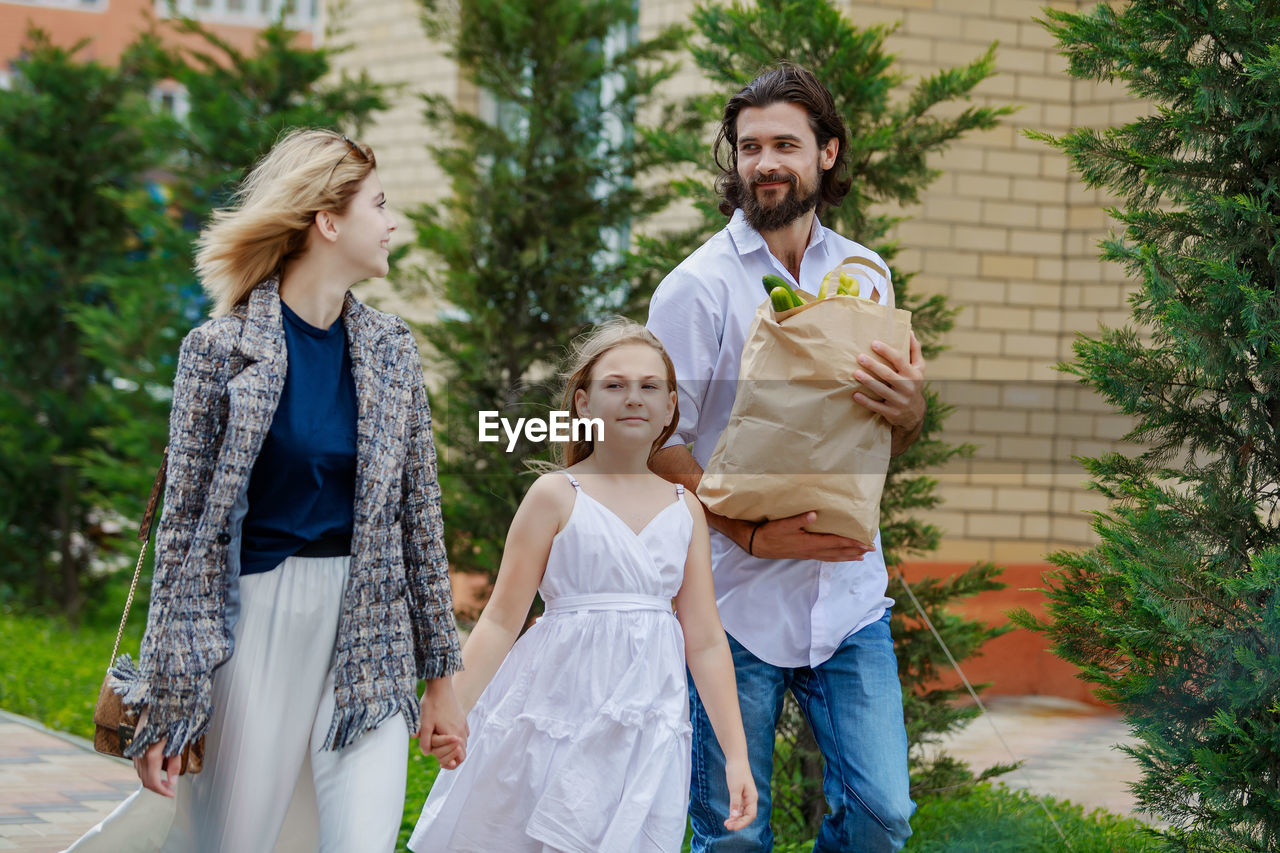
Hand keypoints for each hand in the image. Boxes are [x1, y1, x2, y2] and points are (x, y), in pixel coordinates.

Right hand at [131, 709, 179, 797]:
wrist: (161, 700)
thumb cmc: (174, 720)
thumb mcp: (179, 743)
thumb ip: (174, 764)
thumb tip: (171, 782)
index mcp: (151, 755)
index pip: (152, 782)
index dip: (162, 791)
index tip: (171, 794)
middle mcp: (139, 754)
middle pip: (145, 779)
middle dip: (158, 786)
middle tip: (170, 787)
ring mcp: (135, 749)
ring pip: (140, 772)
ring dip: (152, 777)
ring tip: (167, 776)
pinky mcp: (135, 743)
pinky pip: (139, 762)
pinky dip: (148, 768)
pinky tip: (159, 764)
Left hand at [417, 677, 468, 766]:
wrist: (440, 686)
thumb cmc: (432, 705)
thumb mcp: (425, 724)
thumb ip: (425, 741)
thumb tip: (426, 753)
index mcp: (454, 735)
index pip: (460, 758)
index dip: (451, 764)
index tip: (441, 765)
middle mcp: (462, 730)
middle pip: (462, 752)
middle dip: (451, 757)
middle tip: (440, 758)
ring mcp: (463, 724)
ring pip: (463, 743)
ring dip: (453, 748)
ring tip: (441, 748)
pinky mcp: (462, 718)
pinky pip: (463, 733)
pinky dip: (456, 739)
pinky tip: (447, 736)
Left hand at [723, 759, 757, 831]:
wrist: (736, 760)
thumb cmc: (736, 772)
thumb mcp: (735, 788)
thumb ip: (735, 802)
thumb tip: (735, 817)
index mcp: (752, 798)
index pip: (751, 815)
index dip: (743, 823)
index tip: (733, 828)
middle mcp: (750, 799)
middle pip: (747, 816)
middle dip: (738, 823)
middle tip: (727, 826)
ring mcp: (746, 797)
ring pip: (742, 813)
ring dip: (735, 819)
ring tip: (726, 824)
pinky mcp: (741, 795)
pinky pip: (739, 808)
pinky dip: (734, 813)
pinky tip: (729, 817)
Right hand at [746, 512, 874, 561]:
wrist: (758, 544)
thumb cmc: (770, 532)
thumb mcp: (783, 524)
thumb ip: (799, 519)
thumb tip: (814, 514)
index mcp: (809, 543)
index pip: (835, 543)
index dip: (851, 543)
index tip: (865, 544)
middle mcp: (812, 551)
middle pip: (838, 552)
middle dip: (855, 551)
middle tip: (870, 550)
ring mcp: (809, 554)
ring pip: (833, 557)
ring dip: (848, 556)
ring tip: (861, 557)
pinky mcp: (805, 554)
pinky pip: (826, 558)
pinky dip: (836, 558)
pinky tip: (840, 557)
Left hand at [852, 333, 925, 432]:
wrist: (914, 414)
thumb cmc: (912, 384)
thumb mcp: (919, 369)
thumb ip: (914, 350)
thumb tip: (910, 331)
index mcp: (913, 374)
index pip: (899, 359)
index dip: (886, 351)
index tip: (873, 343)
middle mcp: (907, 387)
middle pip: (888, 374)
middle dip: (873, 365)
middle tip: (859, 357)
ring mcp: (900, 401)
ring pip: (881, 390)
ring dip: (868, 381)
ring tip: (855, 373)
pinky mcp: (892, 413)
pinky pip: (877, 406)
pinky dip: (866, 401)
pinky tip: (855, 395)